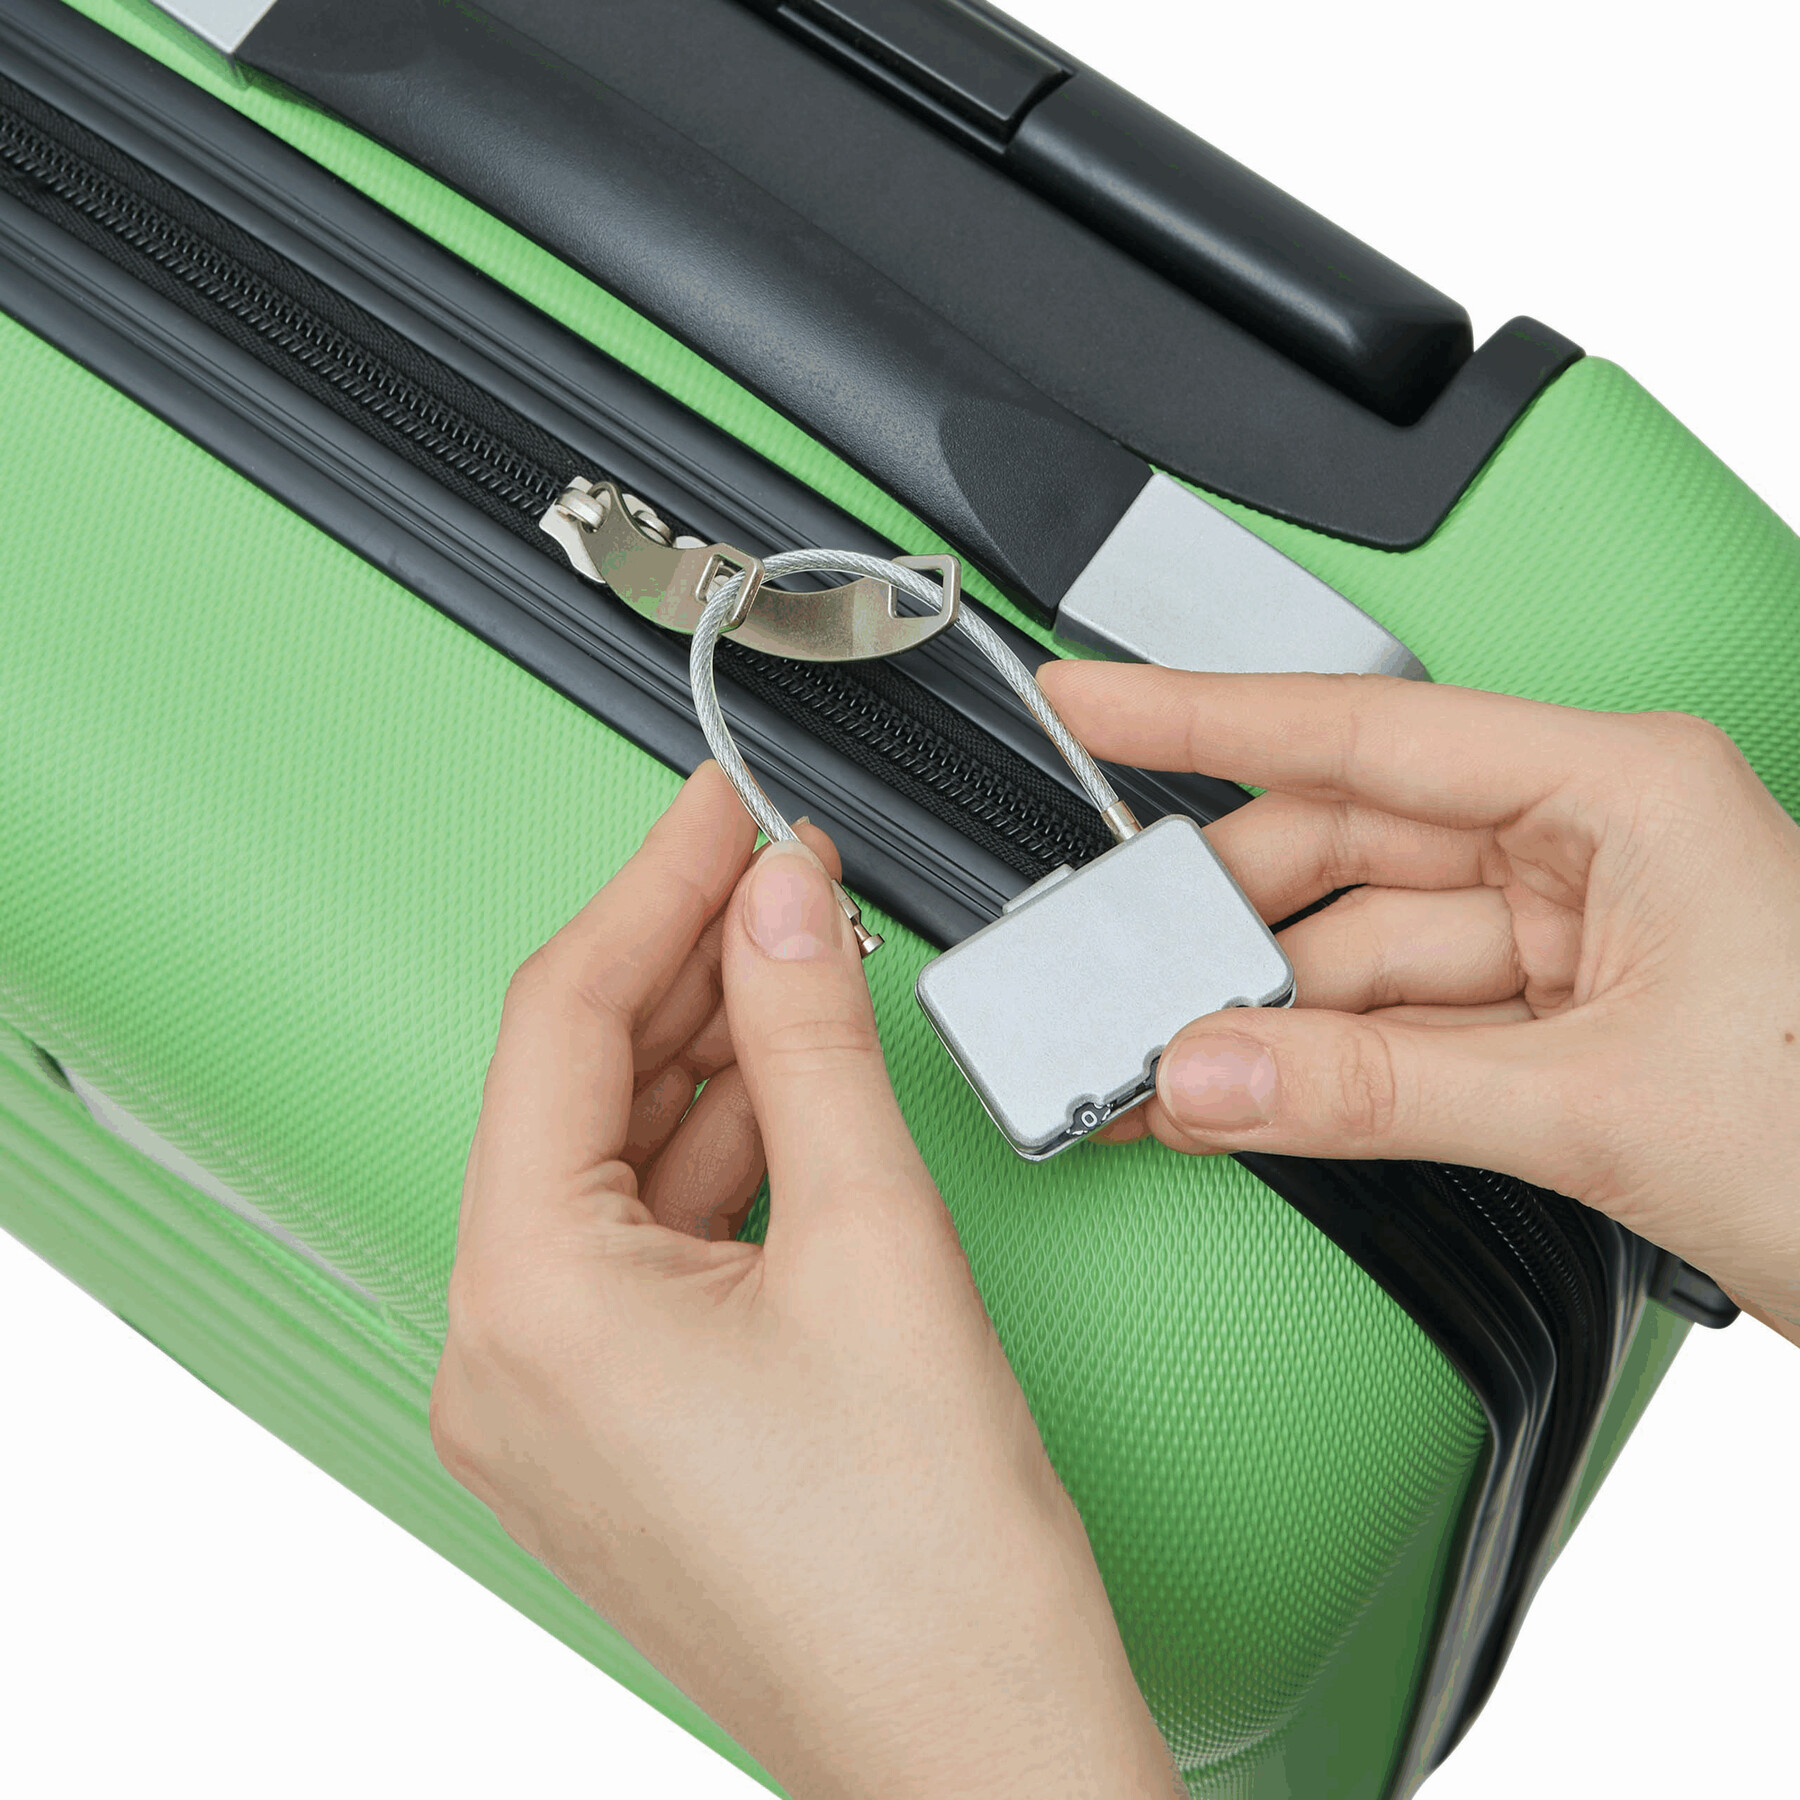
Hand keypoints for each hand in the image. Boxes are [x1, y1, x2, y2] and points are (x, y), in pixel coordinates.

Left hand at [429, 764, 1182, 1798]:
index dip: (652, 886)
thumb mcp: (875, 1242)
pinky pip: (648, 1239)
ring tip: (804, 968)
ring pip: (619, 1161)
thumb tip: (781, 897)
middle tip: (779, 873)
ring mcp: (555, 1399)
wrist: (979, 1758)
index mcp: (530, 1304)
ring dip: (713, 1058)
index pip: (564, 1020)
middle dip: (687, 968)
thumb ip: (810, 1038)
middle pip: (581, 1086)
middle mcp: (507, 1357)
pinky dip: (721, 1154)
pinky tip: (793, 1091)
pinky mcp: (619, 1422)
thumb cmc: (927, 1573)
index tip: (719, 804)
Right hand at [1038, 664, 1799, 1344]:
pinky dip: (1320, 1062)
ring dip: (1264, 1009)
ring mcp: (1576, 932)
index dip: (1205, 711)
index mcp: (1623, 790)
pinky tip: (1244, 1090)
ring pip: (1363, 943)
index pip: (1366, 731)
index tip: (1093, 696)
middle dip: (1225, 916)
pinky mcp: (1565, 1017)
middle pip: (1346, 845)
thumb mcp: (1597, 1106)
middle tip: (1116, 966)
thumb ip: (1373, 1089)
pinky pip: (1403, 1019)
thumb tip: (1208, 1073)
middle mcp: (1593, 841)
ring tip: (1166, 1059)